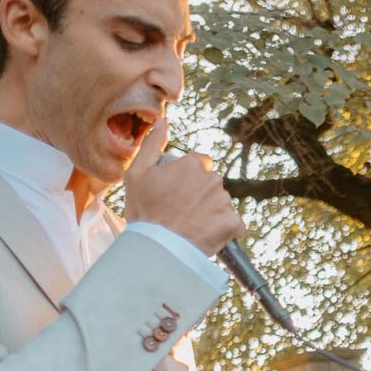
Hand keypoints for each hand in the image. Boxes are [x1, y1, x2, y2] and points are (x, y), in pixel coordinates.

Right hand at [123, 119, 244, 254]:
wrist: (158, 248)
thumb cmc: (144, 212)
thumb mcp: (136, 174)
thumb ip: (152, 144)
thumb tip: (163, 122)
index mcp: (192, 164)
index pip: (199, 165)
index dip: (186, 179)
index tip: (176, 194)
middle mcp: (212, 179)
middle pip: (211, 184)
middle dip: (200, 195)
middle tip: (182, 212)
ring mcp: (224, 202)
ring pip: (222, 204)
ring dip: (211, 213)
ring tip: (191, 226)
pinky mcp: (233, 224)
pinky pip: (233, 225)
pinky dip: (224, 231)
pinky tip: (206, 236)